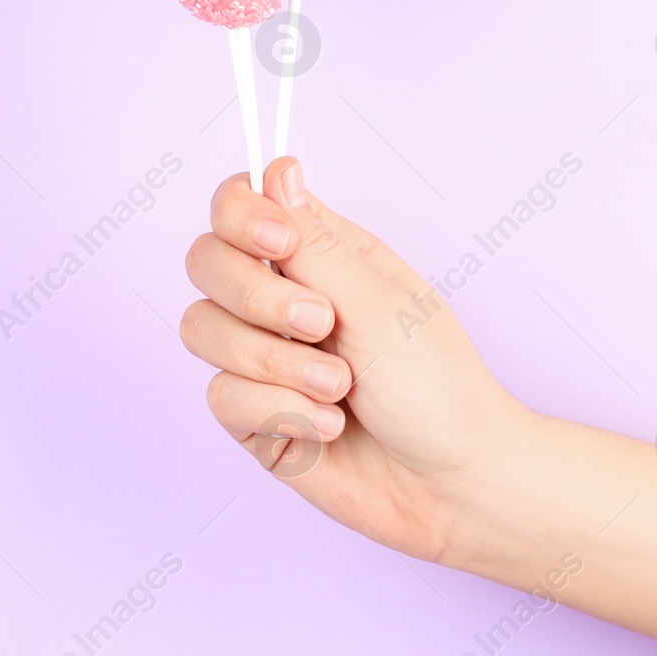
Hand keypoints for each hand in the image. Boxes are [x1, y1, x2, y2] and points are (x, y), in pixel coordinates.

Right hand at [181, 157, 529, 563]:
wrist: (454, 486)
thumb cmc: (439, 388)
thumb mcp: (379, 302)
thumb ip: (312, 242)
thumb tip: (275, 169)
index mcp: (319, 256)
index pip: (238, 206)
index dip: (239, 214)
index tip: (277, 242)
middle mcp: (281, 300)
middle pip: (205, 262)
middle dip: (257, 297)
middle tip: (324, 324)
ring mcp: (261, 358)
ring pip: (202, 329)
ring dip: (277, 364)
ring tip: (341, 389)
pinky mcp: (251, 415)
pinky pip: (220, 396)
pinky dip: (280, 412)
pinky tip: (328, 428)